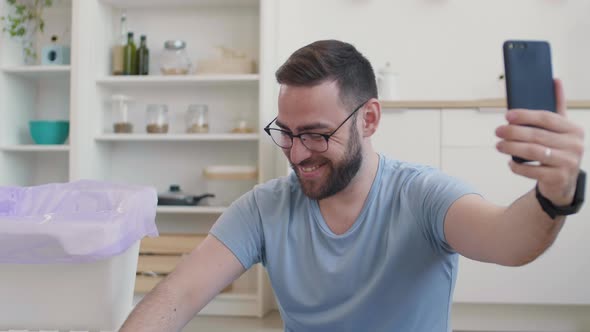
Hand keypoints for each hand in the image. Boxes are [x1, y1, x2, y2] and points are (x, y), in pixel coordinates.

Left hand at [495, 79, 584, 205]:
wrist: (563, 184)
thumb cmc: (557, 151)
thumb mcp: (561, 130)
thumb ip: (558, 107)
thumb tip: (555, 80)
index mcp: (574, 130)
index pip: (547, 118)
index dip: (525, 115)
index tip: (507, 115)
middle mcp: (575, 146)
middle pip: (537, 135)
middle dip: (513, 132)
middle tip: (497, 131)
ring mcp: (568, 163)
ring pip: (533, 152)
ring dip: (511, 147)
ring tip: (498, 145)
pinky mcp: (558, 178)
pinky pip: (532, 171)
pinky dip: (517, 166)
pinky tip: (510, 162)